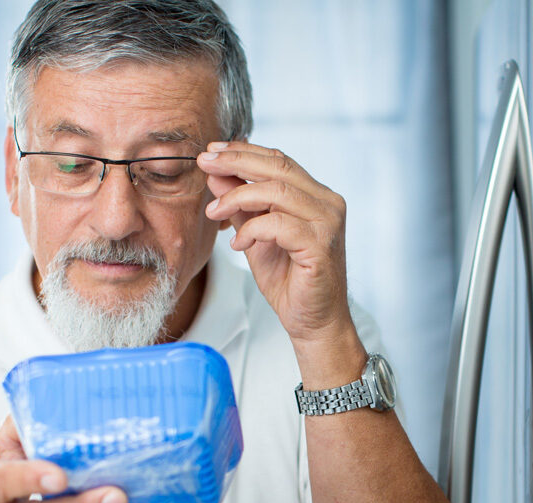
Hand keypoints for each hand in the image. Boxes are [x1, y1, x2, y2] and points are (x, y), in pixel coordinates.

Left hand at [199, 142, 353, 344]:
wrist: (313, 322)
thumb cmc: (290, 281)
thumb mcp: (256, 236)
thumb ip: (241, 206)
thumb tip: (216, 175)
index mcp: (316, 196)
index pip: (279, 160)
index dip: (243, 151)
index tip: (211, 152)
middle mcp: (328, 204)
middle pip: (278, 167)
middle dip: (235, 162)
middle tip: (204, 163)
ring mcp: (328, 223)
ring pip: (277, 191)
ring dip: (237, 197)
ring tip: (214, 212)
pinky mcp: (321, 246)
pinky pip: (278, 224)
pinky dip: (252, 230)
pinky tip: (238, 244)